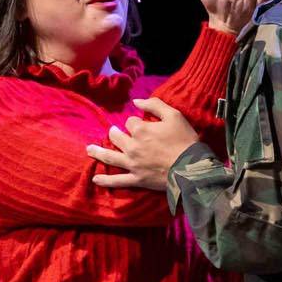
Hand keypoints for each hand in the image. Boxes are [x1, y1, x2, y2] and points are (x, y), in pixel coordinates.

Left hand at [86, 98, 203, 191]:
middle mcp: (133, 146)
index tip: (144, 124)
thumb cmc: (185, 140)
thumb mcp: (174, 115)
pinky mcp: (137, 179)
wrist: (192, 167)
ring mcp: (133, 164)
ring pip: (110, 157)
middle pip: (116, 137)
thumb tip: (136, 101)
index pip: (130, 122)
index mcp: (141, 130)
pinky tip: (95, 179)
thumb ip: (154, 105)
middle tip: (113, 132)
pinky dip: (106, 180)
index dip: (136, 122)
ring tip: (89, 149)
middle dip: (114, 133)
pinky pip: (117, 180)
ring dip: (98, 152)